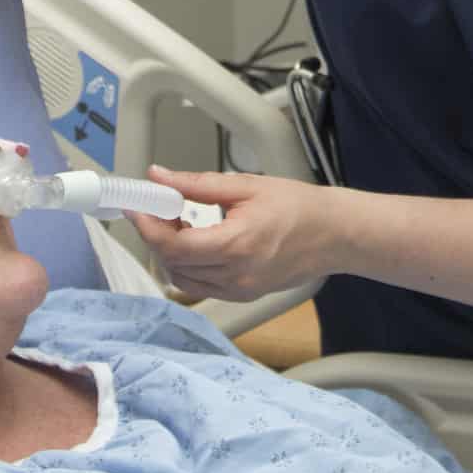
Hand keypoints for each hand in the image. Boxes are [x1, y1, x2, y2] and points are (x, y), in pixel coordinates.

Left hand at [125, 166, 338, 300]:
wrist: (334, 235)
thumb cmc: (299, 207)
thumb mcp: (246, 185)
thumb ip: (197, 183)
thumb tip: (160, 177)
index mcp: (236, 245)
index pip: (173, 246)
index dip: (148, 226)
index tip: (137, 206)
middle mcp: (235, 276)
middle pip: (172, 263)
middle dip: (157, 234)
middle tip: (161, 206)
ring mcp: (238, 291)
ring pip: (182, 278)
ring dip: (171, 251)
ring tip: (181, 222)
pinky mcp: (242, 296)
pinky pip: (200, 286)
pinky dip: (188, 265)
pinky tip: (197, 241)